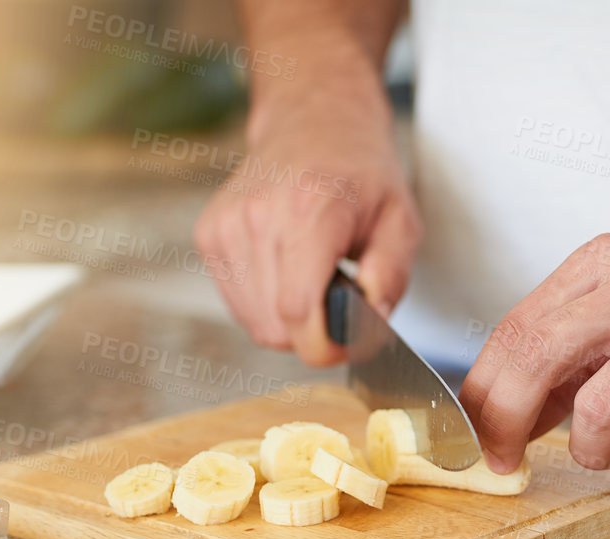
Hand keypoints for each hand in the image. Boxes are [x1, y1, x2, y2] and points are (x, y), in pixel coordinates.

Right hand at [193, 85, 420, 365]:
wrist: (313, 123)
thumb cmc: (362, 175)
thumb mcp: (401, 222)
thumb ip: (389, 279)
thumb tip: (367, 328)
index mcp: (310, 210)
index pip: (298, 310)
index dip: (325, 345)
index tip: (348, 340)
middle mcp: (258, 215)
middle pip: (275, 327)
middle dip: (312, 333)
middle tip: (338, 303)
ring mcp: (226, 224)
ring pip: (254, 323)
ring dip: (289, 320)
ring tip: (314, 280)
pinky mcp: (208, 234)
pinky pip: (237, 305)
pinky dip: (266, 304)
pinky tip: (287, 271)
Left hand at [459, 227, 609, 470]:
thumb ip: (571, 352)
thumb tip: (509, 417)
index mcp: (598, 266)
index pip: (514, 330)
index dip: (485, 393)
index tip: (479, 440)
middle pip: (535, 357)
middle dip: (507, 421)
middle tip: (508, 461)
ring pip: (595, 405)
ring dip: (587, 448)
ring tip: (603, 454)